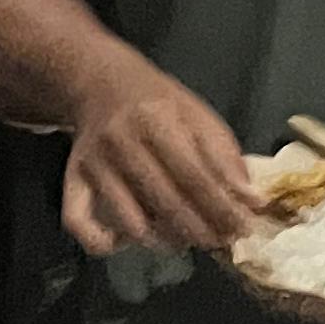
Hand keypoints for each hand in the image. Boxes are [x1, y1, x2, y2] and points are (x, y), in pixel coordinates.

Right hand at [59, 60, 258, 255]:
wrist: (99, 82)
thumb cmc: (157, 103)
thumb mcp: (197, 116)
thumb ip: (225, 157)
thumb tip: (252, 202)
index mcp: (156, 119)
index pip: (194, 175)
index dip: (222, 208)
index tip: (242, 228)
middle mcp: (120, 142)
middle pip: (165, 201)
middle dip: (200, 230)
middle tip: (219, 241)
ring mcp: (93, 164)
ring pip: (130, 221)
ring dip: (164, 240)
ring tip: (185, 239)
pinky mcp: (72, 179)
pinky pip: (79, 223)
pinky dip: (103, 242)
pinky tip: (127, 241)